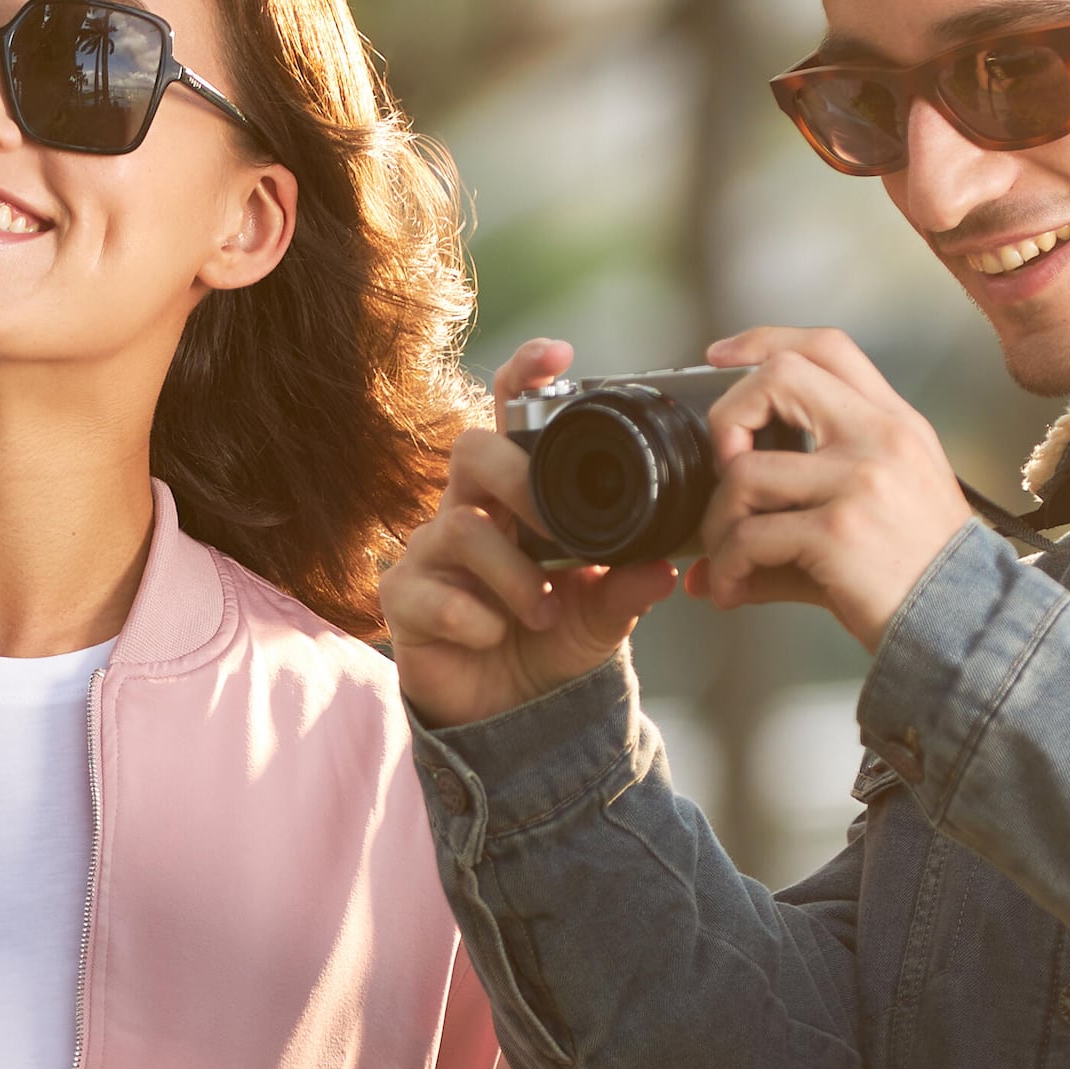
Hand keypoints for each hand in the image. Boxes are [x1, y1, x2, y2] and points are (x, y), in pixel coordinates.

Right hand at [382, 340, 688, 728]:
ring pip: (458, 527)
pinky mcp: (403, 600)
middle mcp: (467, 510)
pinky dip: (476, 618)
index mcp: (515, 496)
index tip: (559, 354)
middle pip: (471, 451)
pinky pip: (431, 593)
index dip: (525, 376)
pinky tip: (495, 637)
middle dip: (516, 481)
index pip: (509, 416)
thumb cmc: (552, 642)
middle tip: (554, 530)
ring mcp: (429, 554)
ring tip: (545, 613)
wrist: (513, 714)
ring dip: (513, 575)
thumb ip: (629, 586)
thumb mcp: (603, 612)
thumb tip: (665, 568)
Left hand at [682, 328, 979, 655]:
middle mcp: (880, 438)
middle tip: (725, 469)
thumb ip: (802, 507)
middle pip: (778, 378)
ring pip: (745, 471)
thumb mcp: (882, 509)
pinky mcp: (837, 532)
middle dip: (727, 419)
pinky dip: (726, 567)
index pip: (826, 347)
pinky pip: (748, 536)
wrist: (966, 624)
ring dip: (719, 522)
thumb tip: (708, 556)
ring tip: (728, 557)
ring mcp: (859, 481)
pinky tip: (733, 589)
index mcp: (894, 423)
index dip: (764, 341)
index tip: (721, 357)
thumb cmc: (921, 571)